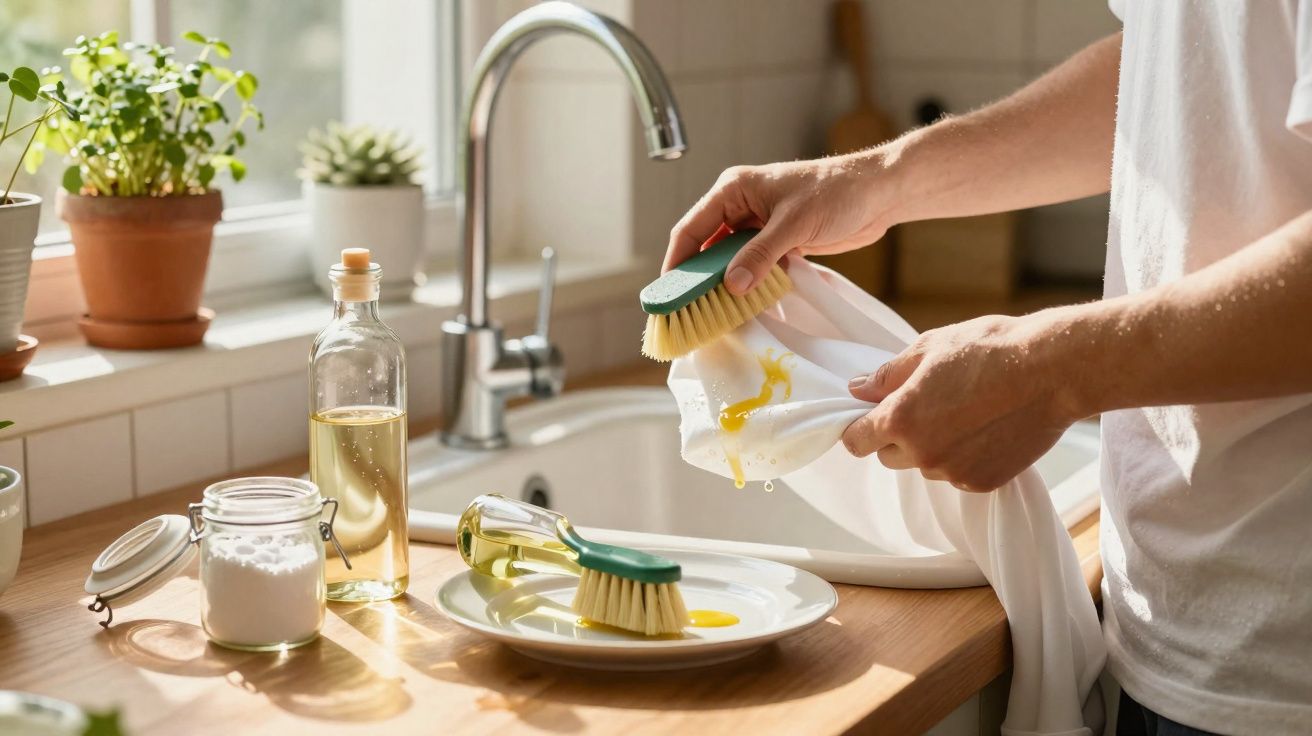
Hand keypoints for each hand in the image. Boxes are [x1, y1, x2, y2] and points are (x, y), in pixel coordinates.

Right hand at [664, 152, 900, 293]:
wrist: (880, 194)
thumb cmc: (838, 192)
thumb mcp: (794, 224)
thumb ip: (761, 255)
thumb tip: (733, 286)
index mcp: (734, 189)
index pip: (691, 228)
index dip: (677, 262)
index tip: (668, 293)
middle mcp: (740, 206)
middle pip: (706, 247)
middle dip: (699, 278)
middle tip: (688, 310)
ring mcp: (759, 225)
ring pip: (729, 260)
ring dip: (725, 284)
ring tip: (714, 314)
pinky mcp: (777, 242)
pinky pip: (752, 266)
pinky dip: (748, 284)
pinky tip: (744, 305)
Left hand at [839, 312, 1084, 491]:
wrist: (1052, 371)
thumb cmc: (990, 350)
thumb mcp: (929, 348)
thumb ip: (887, 376)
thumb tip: (857, 390)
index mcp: (900, 418)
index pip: (856, 441)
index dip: (860, 428)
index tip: (872, 417)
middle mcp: (921, 453)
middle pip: (888, 457)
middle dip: (898, 436)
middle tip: (928, 406)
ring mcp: (952, 472)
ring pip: (924, 466)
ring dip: (932, 447)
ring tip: (965, 413)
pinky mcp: (982, 482)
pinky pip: (957, 474)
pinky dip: (964, 457)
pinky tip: (986, 428)